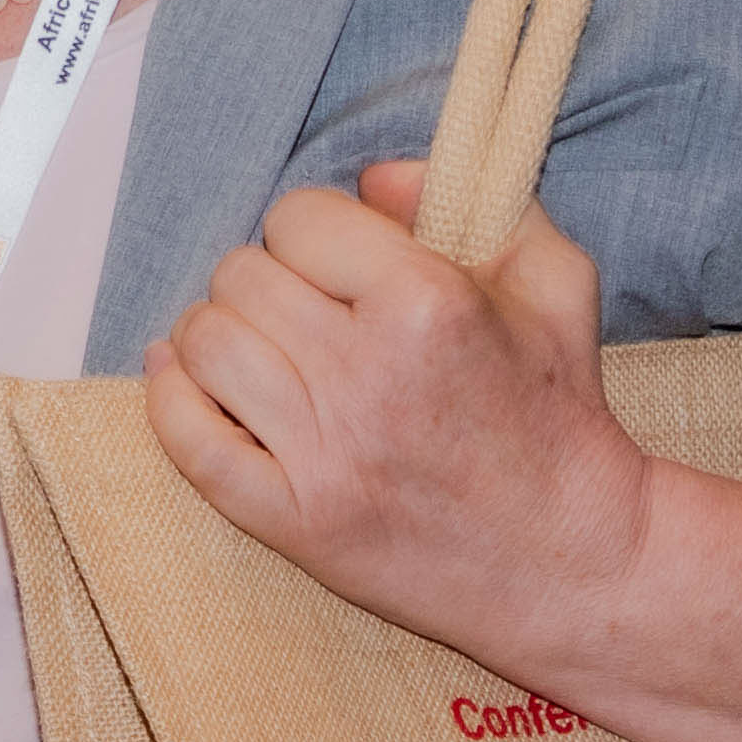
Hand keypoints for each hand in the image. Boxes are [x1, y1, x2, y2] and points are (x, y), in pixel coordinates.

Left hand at [141, 157, 660, 681]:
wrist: (570, 563)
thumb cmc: (557, 419)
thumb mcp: (553, 283)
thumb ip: (470, 200)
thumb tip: (372, 178)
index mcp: (429, 305)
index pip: (299, 218)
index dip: (314, 230)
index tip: (336, 259)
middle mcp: (367, 376)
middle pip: (241, 275)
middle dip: (268, 278)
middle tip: (304, 309)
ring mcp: (325, 456)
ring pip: (203, 345)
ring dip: (220, 335)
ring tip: (260, 348)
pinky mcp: (296, 523)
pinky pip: (189, 443)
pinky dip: (172, 401)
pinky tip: (186, 378)